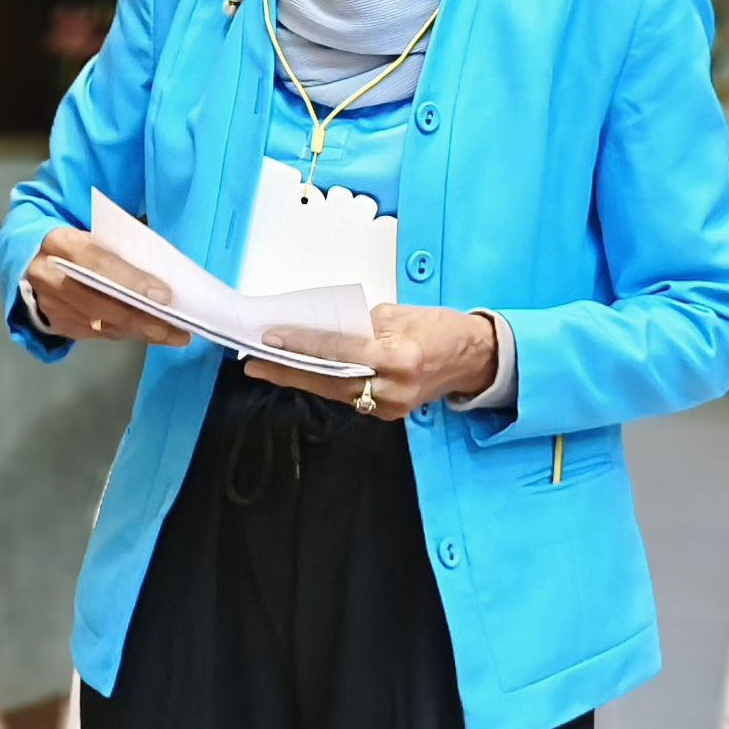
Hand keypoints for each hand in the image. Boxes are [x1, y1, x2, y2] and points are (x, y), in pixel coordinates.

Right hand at [25, 227, 187, 345]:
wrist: (30, 262)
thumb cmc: (76, 246)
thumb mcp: (93, 237)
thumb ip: (120, 252)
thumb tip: (161, 277)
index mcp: (61, 243)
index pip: (99, 263)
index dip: (132, 281)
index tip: (164, 296)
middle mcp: (49, 276)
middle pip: (99, 303)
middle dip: (141, 319)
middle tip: (175, 329)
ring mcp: (49, 304)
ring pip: (99, 324)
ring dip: (139, 332)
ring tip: (172, 336)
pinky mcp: (55, 324)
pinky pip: (96, 334)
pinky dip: (125, 334)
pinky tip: (148, 335)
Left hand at [244, 304, 496, 417]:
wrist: (474, 359)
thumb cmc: (441, 329)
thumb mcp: (400, 315)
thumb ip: (360, 325)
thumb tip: (322, 330)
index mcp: (400, 357)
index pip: (339, 350)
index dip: (303, 344)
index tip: (272, 337)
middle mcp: (394, 388)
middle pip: (329, 380)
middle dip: (288, 370)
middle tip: (254, 361)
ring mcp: (391, 406)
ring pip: (335, 392)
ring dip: (301, 379)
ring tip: (269, 367)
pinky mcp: (388, 414)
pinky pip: (348, 398)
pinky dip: (325, 384)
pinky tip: (303, 375)